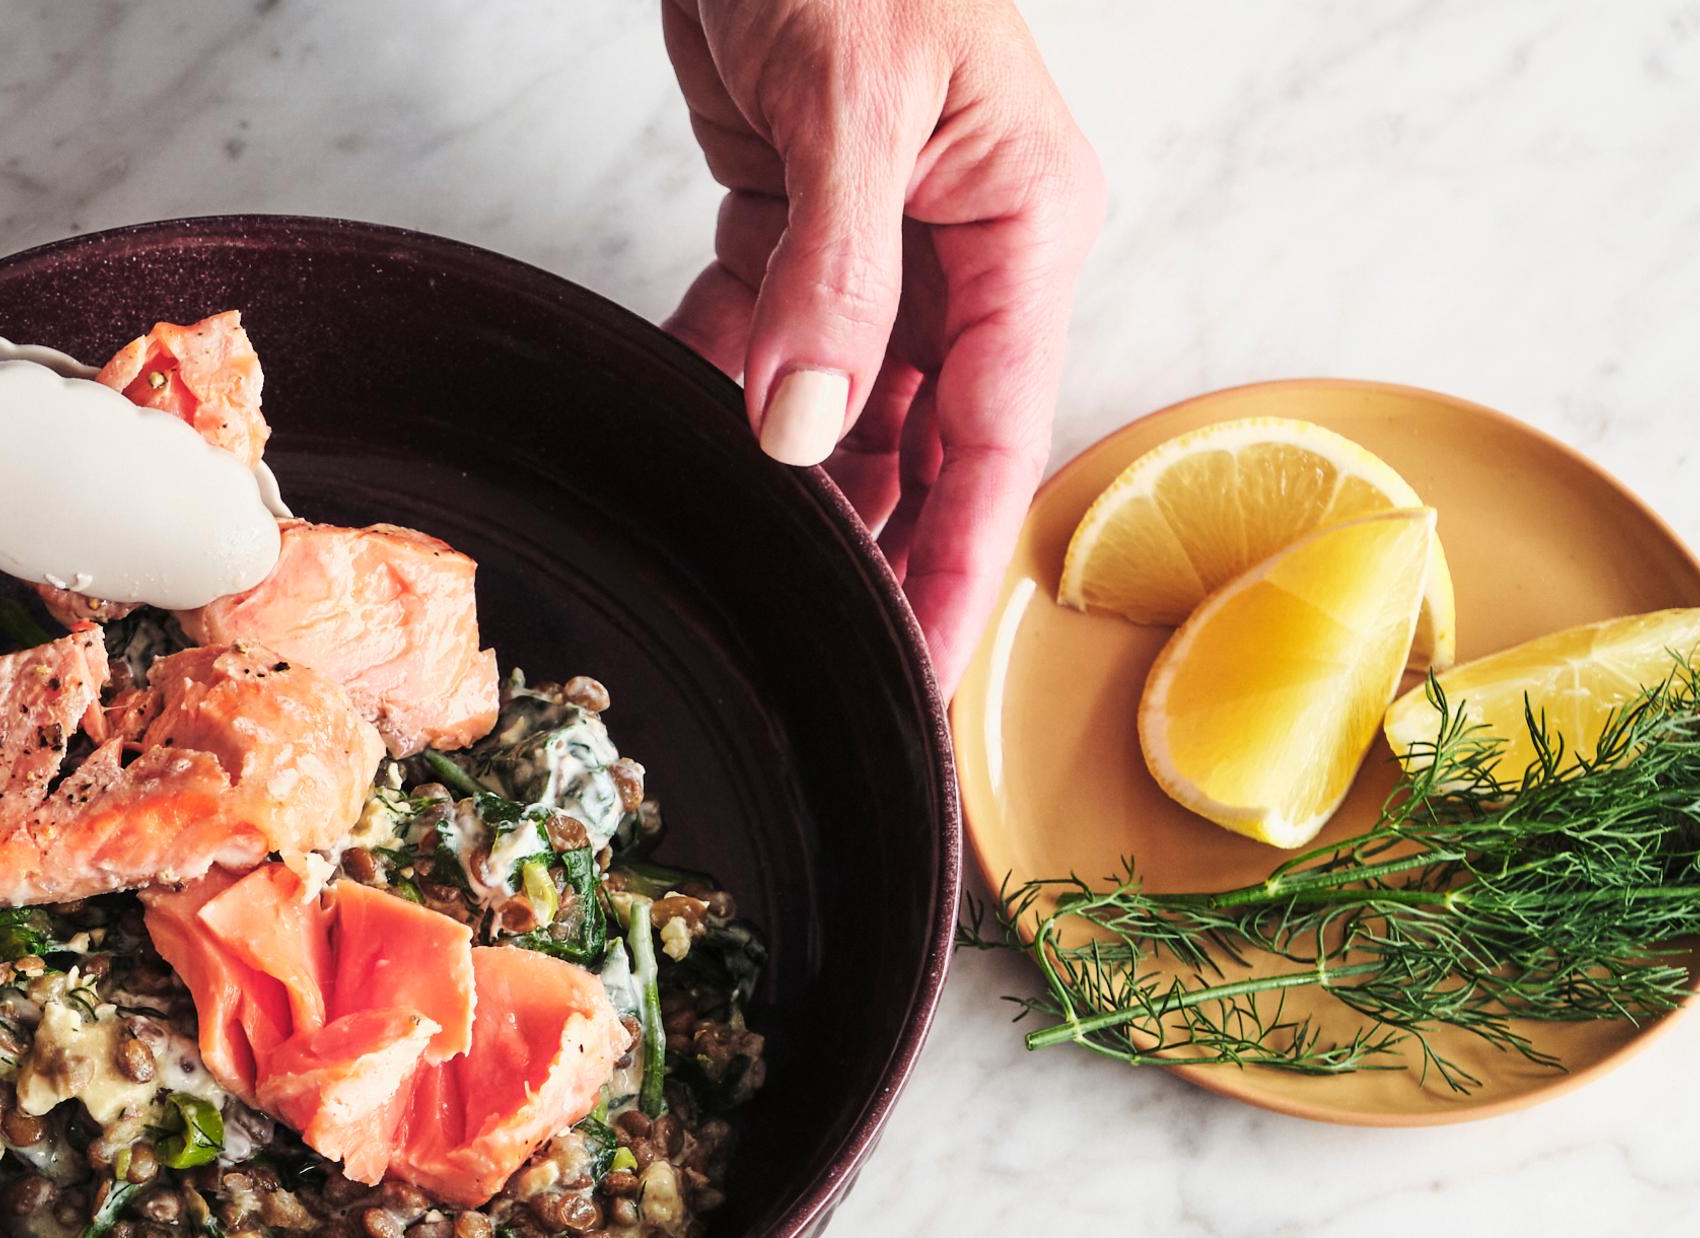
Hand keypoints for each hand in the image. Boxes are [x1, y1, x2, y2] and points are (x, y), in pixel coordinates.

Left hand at [661, 0, 1102, 689]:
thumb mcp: (854, 98)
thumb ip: (835, 273)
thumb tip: (811, 432)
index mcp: (1025, 226)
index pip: (999, 440)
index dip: (958, 568)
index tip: (923, 678)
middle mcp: (966, 249)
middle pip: (923, 445)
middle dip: (869, 544)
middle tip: (809, 647)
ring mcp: (880, 242)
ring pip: (838, 409)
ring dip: (785, 479)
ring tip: (738, 558)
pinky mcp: (793, 225)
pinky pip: (757, 342)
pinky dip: (714, 387)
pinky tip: (674, 435)